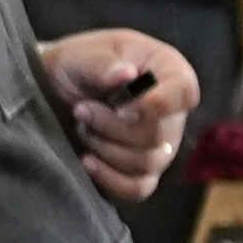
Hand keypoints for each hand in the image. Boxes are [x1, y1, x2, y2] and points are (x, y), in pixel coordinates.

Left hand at [38, 30, 200, 196]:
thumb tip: (125, 75)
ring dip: (104, 148)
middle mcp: (172, 113)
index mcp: (168, 72)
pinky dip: (109, 179)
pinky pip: (138, 189)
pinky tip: (86, 161)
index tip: (121, 107)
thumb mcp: (84, 54)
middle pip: (157, 135)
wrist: (58, 90)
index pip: (184, 93)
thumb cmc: (78, 64)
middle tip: (80, 110)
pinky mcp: (143, 172)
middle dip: (110, 126)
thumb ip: (103, 64)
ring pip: (146, 163)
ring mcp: (161, 146)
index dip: (157, 105)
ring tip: (81, 128)